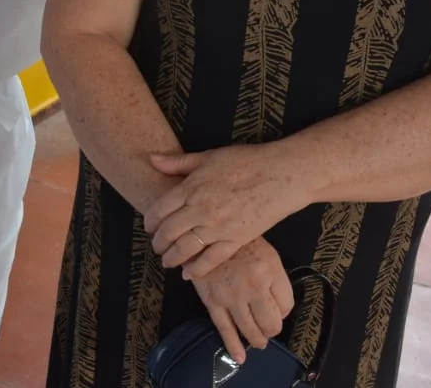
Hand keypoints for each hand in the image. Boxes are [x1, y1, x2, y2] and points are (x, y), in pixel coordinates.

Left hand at [144, 144, 309, 278]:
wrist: (281, 175)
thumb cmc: (246, 161)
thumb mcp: (208, 156)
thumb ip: (178, 162)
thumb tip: (152, 159)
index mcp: (191, 188)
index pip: (159, 210)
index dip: (150, 222)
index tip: (149, 226)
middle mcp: (200, 210)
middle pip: (168, 232)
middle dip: (158, 243)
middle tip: (157, 247)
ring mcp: (218, 227)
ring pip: (185, 249)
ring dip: (172, 258)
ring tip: (168, 261)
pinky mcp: (236, 240)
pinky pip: (211, 260)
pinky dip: (196, 270)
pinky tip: (188, 274)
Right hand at [190, 237, 293, 363]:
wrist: (206, 235)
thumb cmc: (240, 245)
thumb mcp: (268, 255)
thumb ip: (277, 281)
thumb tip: (279, 310)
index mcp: (269, 271)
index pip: (287, 306)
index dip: (284, 310)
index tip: (277, 308)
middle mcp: (252, 286)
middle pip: (271, 324)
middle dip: (272, 328)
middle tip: (268, 326)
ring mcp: (231, 296)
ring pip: (251, 331)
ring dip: (258, 339)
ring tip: (258, 340)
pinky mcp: (212, 301)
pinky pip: (225, 329)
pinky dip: (233, 346)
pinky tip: (239, 357)